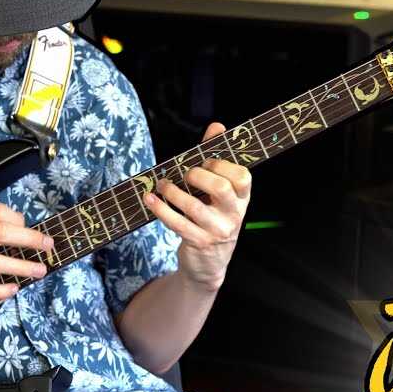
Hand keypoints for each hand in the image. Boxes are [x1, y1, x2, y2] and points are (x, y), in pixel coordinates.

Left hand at [142, 122, 251, 290]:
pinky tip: (150, 199)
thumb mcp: (220, 194)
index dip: (222, 164)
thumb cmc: (213, 219)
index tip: (205, 161)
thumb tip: (217, 126)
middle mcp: (234, 215)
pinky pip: (177, 223)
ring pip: (194, 206)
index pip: (242, 177)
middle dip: (198, 175)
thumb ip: (217, 160)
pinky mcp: (199, 243)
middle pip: (221, 188)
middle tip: (185, 174)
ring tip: (161, 185)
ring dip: (172, 191)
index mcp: (242, 199)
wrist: (209, 265)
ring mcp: (217, 231)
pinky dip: (160, 209)